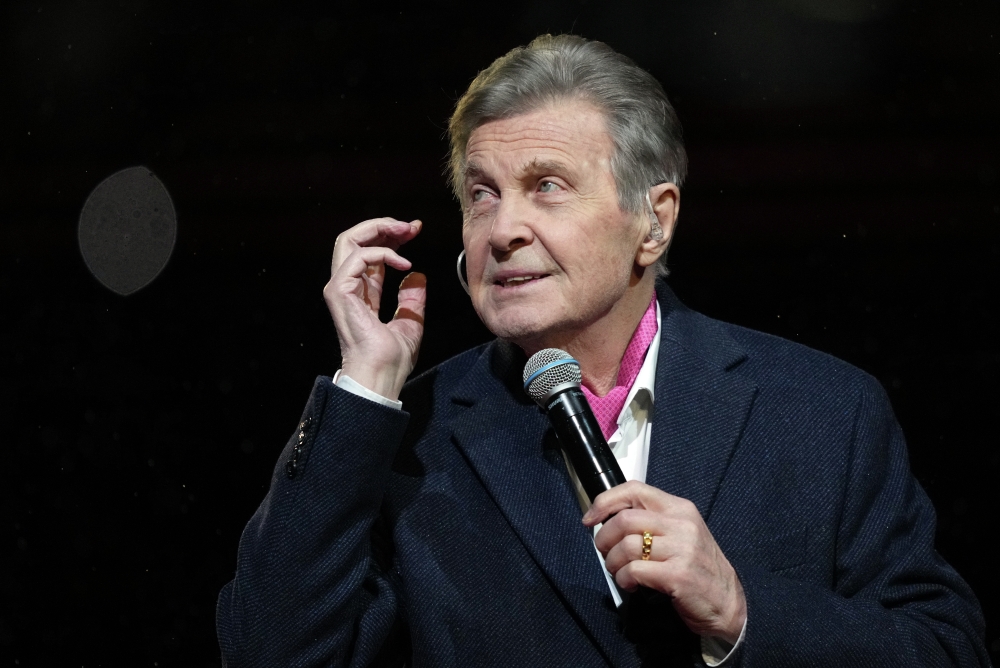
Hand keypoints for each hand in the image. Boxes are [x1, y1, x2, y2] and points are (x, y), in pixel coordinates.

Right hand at [323, 217, 425, 400]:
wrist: (381, 375)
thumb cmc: (392, 359)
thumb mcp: (411, 321)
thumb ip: (411, 298)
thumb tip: (417, 276)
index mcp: (362, 293)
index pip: (370, 253)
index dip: (391, 237)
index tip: (415, 231)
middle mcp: (348, 286)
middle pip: (355, 240)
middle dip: (382, 226)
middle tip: (410, 226)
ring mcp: (340, 288)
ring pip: (348, 240)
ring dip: (379, 229)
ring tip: (406, 231)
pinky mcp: (339, 291)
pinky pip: (358, 257)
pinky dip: (383, 253)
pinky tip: (404, 262)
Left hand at [583, 481, 745, 643]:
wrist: (728, 603)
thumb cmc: (699, 569)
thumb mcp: (680, 534)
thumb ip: (652, 522)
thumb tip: (609, 520)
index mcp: (679, 508)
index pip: (634, 489)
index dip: (605, 501)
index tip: (590, 518)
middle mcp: (682, 524)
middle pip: (624, 520)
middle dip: (604, 539)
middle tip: (605, 552)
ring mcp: (682, 549)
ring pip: (626, 546)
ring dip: (613, 563)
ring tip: (619, 572)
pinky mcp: (678, 575)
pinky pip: (634, 571)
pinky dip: (624, 579)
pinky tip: (631, 584)